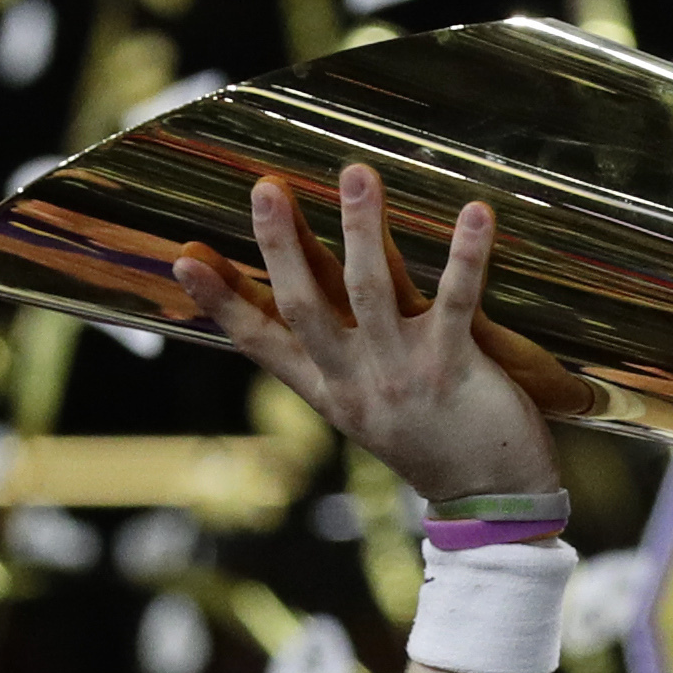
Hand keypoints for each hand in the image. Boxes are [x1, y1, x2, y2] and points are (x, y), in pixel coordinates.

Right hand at [173, 177, 567, 508]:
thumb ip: (331, 359)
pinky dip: (467, 255)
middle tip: (265, 188)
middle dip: (282, 246)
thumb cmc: (429, 442)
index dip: (222, 301)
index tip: (182, 259)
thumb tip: (296, 308)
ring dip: (362, 228)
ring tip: (356, 174)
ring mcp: (403, 373)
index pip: (262, 342)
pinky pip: (456, 300)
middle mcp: (356, 381)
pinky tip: (476, 213)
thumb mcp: (363, 409)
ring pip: (371, 291)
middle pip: (306, 306)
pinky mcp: (455, 367)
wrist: (490, 498)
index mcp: (328, 391)